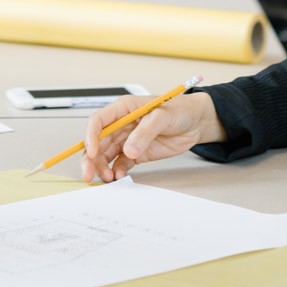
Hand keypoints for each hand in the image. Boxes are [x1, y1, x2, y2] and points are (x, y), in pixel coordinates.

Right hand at [80, 92, 225, 182]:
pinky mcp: (135, 153)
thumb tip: (129, 150)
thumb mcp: (163, 116)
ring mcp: (127, 140)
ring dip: (102, 168)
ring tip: (108, 177)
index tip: (93, 152)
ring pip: (105, 155)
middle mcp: (122, 124)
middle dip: (90, 159)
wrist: (196, 122)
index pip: (99, 121)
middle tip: (89, 174)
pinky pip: (119, 164)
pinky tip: (119, 177)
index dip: (91, 136)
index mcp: (125, 109)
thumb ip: (145, 132)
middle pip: (97, 142)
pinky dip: (116, 171)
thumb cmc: (180, 110)